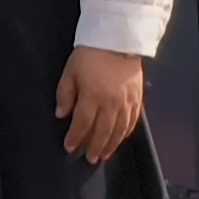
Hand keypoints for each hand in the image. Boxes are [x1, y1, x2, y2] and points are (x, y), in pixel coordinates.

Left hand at [56, 45, 146, 162]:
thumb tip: (61, 114)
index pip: (82, 124)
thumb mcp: (70, 72)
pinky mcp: (137, 98)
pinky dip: (125, 133)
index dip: (75, 138)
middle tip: (89, 159)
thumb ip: (65, 95)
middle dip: (94, 147)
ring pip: (119, 130)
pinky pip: (132, 121)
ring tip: (103, 155)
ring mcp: (126, 102)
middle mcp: (111, 103)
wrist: (117, 40)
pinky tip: (120, 139)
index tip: (69, 147)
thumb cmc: (89, 54)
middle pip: (102, 132)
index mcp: (92, 97)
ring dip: (111, 145)